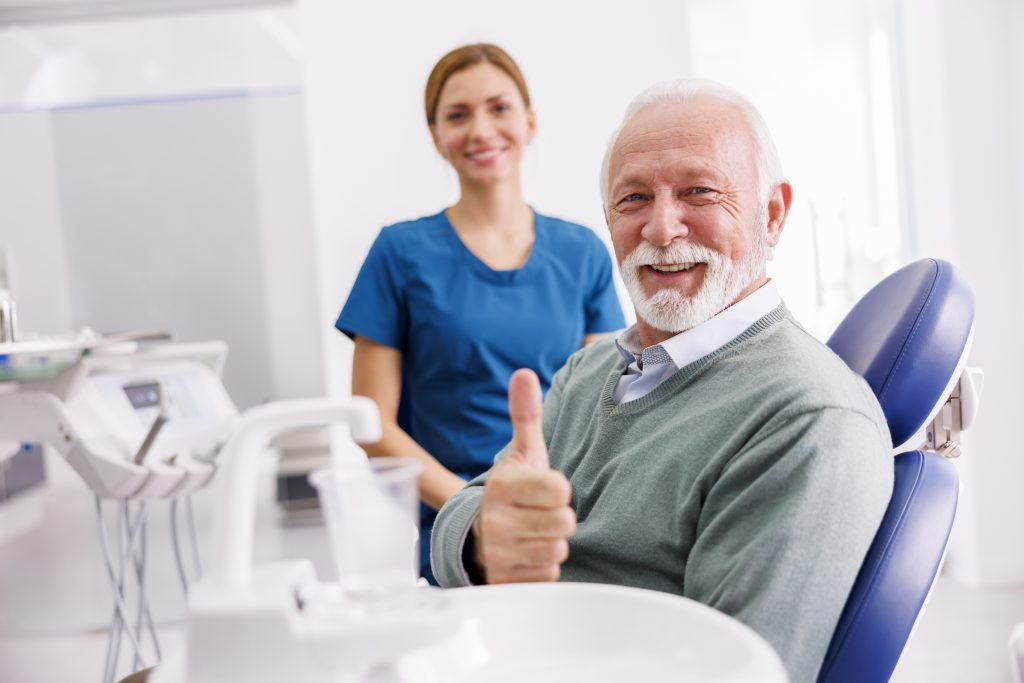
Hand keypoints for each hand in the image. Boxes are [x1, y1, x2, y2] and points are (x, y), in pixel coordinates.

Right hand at [473, 369, 575, 582]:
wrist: (477, 534)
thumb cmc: (511, 490)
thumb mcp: (522, 453)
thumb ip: (526, 415)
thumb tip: (525, 374)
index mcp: (502, 484)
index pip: (560, 488)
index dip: (559, 489)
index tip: (545, 489)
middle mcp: (495, 519)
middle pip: (563, 522)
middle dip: (558, 518)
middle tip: (540, 513)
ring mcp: (497, 552)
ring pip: (556, 551)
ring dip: (551, 543)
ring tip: (534, 532)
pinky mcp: (503, 579)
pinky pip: (546, 575)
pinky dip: (542, 568)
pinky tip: (528, 554)